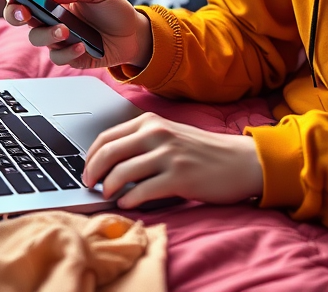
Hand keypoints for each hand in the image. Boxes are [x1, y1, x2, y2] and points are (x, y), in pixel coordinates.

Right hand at [0, 0, 152, 70]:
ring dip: (47, 34)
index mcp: (51, 1)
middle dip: (13, 15)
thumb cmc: (112, 9)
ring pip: (36, 39)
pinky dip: (69, 52)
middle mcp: (49, 20)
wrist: (134, 34)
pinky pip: (59, 57)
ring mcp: (57, 39)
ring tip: (64, 30)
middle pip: (18, 19)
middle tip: (23, 12)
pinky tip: (82, 46)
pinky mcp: (69, 56)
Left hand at [81, 113, 263, 208]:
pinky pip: (143, 191)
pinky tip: (127, 204)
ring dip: (108, 188)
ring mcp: (169, 155)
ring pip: (122, 172)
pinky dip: (129, 200)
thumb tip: (107, 162)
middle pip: (108, 153)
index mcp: (151, 122)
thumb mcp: (169, 136)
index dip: (90, 157)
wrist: (240, 161)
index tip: (86, 171)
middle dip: (92, 173)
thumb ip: (141, 143)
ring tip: (108, 196)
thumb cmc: (202, 152)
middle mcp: (158, 134)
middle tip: (90, 186)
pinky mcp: (180, 177)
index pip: (106, 137)